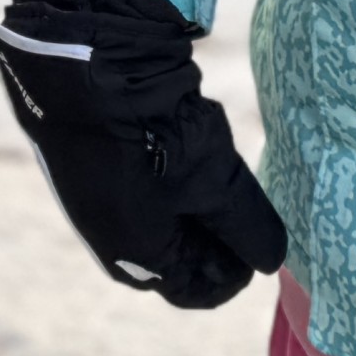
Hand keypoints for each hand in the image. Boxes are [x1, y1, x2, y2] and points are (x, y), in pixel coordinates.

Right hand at [0, 0, 287, 309]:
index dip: (237, 269)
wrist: (83, 66)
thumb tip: (272, 259)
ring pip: (173, 210)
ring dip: (201, 188)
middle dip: (221, 225)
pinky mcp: (104, 158)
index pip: (199, 289)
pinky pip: (153, 175)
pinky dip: (178, 161)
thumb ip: (249, 228)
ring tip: (214, 152)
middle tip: (244, 190)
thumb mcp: (216, 185)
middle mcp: (117, 238)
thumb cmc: (152, 138)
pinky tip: (186, 126)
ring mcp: (107, 197)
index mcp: (139, 262)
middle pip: (187, 249)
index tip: (262, 237)